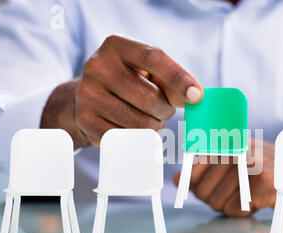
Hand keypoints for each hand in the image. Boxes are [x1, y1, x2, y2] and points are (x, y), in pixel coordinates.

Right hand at [41, 35, 202, 147]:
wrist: (89, 96)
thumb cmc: (129, 81)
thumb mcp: (149, 72)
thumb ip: (171, 81)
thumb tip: (193, 97)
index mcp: (116, 45)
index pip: (153, 58)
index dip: (178, 78)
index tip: (197, 96)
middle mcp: (96, 66)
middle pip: (150, 97)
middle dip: (165, 109)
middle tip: (163, 110)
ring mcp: (87, 94)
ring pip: (139, 122)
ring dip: (153, 125)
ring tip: (147, 117)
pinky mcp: (85, 120)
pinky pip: (125, 137)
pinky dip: (136, 137)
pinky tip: (131, 126)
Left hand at [173, 140, 282, 216]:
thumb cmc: (272, 167)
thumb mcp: (240, 161)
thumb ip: (208, 168)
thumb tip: (178, 180)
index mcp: (229, 143)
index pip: (194, 166)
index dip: (194, 182)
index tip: (199, 189)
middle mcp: (236, 151)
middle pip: (202, 190)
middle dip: (213, 199)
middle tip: (233, 195)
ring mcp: (249, 166)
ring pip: (217, 202)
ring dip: (230, 206)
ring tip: (248, 196)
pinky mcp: (262, 183)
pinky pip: (235, 209)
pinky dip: (244, 212)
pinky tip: (258, 201)